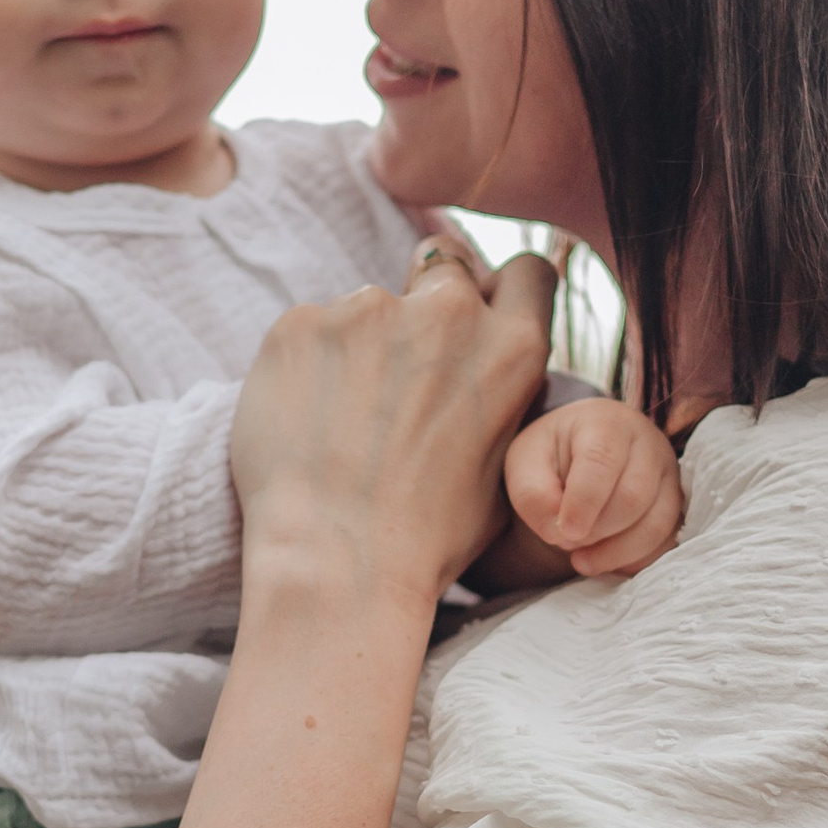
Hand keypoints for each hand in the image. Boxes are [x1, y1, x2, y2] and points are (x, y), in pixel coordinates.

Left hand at [229, 242, 554, 614]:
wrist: (337, 560)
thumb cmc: (426, 536)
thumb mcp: (504, 465)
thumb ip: (502, 394)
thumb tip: (485, 367)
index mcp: (512, 348)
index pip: (526, 272)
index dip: (498, 288)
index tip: (476, 311)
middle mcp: (447, 312)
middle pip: (442, 267)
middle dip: (424, 305)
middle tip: (396, 370)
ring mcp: (369, 309)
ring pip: (366, 307)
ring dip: (359, 346)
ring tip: (342, 424)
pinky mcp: (301, 322)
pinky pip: (308, 331)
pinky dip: (306, 366)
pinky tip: (304, 426)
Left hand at [502, 400, 683, 578]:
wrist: (579, 452)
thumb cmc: (551, 455)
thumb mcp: (525, 465)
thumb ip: (533, 496)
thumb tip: (560, 532)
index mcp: (606, 423)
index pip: (602, 461)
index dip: (583, 503)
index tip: (562, 532)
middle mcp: (648, 443)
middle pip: (633, 497)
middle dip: (596, 530)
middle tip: (567, 539)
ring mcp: (669, 475)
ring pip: (656, 524)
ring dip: (616, 552)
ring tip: (581, 559)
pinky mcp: (676, 505)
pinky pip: (666, 543)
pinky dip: (634, 560)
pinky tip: (606, 560)